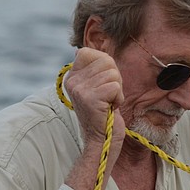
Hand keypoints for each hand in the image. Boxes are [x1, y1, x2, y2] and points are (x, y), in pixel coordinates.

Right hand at [62, 47, 127, 189]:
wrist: (102, 141)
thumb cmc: (104, 113)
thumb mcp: (95, 87)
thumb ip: (94, 69)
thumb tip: (89, 49)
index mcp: (72, 77)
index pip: (89, 52)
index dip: (104, 64)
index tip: (103, 83)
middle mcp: (73, 82)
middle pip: (106, 61)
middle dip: (114, 78)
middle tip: (108, 96)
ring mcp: (80, 90)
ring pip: (112, 74)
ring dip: (117, 90)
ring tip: (108, 103)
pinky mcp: (90, 99)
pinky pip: (114, 87)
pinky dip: (118, 99)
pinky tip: (110, 109)